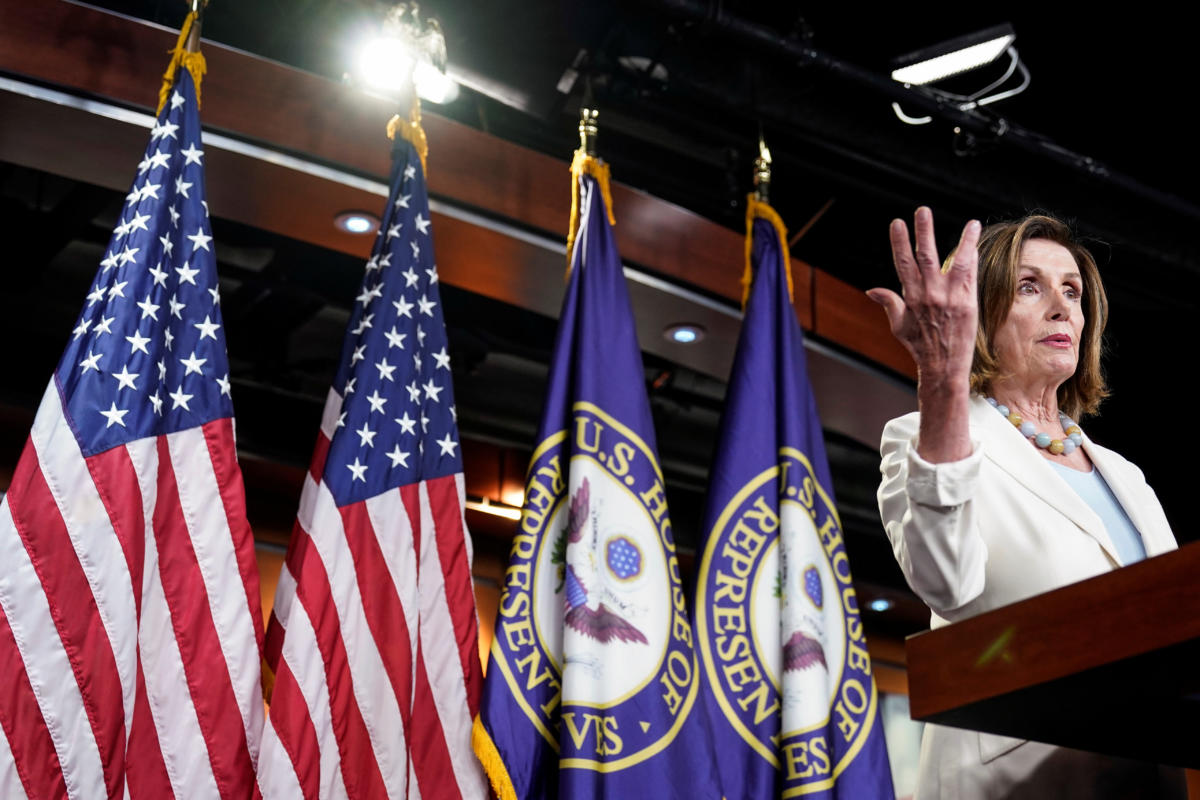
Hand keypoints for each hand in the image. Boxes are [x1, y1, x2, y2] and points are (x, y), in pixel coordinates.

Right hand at [867, 207, 980, 383]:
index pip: (903, 264)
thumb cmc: (920, 348)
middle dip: (922, 232)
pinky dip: (970, 252)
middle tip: (921, 211)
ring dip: (957, 239)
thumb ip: (889, 304)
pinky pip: (968, 272)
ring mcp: (947, 297)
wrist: (943, 366)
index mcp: (910, 298)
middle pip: (924, 256)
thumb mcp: (898, 326)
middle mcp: (927, 294)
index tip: (897, 224)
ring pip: (950, 260)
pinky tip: (974, 235)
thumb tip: (872, 290)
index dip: (899, 242)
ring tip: (967, 222)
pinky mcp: (966, 302)